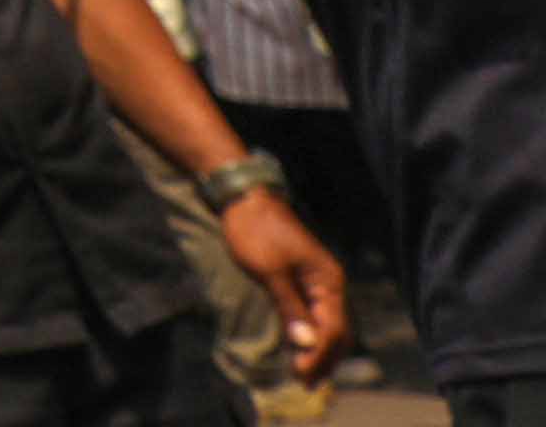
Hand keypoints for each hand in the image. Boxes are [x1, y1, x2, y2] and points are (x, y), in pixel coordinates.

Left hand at [229, 187, 343, 373]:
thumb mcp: (270, 271)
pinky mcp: (304, 279)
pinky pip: (315, 313)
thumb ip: (289, 307)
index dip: (319, 355)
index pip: (333, 329)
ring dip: (318, 348)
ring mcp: (319, 281)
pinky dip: (310, 333)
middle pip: (337, 331)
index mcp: (328, 282)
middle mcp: (330, 284)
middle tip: (306, 383)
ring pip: (327, 324)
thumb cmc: (255, 231)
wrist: (245, 198)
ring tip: (306, 373)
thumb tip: (306, 342)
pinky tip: (300, 347)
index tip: (302, 376)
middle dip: (324, 358)